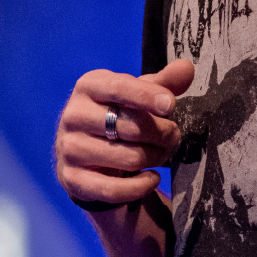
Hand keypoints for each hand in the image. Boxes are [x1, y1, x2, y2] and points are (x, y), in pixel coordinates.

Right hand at [55, 58, 194, 204]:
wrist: (87, 154)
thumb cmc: (118, 116)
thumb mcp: (137, 96)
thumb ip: (163, 83)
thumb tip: (187, 68)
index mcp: (89, 87)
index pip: (119, 88)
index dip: (147, 96)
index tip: (171, 104)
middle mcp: (73, 115)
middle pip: (131, 127)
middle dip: (163, 133)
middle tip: (174, 136)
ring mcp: (70, 148)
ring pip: (129, 158)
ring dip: (156, 158)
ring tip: (161, 153)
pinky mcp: (72, 179)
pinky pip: (115, 189)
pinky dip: (142, 186)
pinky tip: (152, 177)